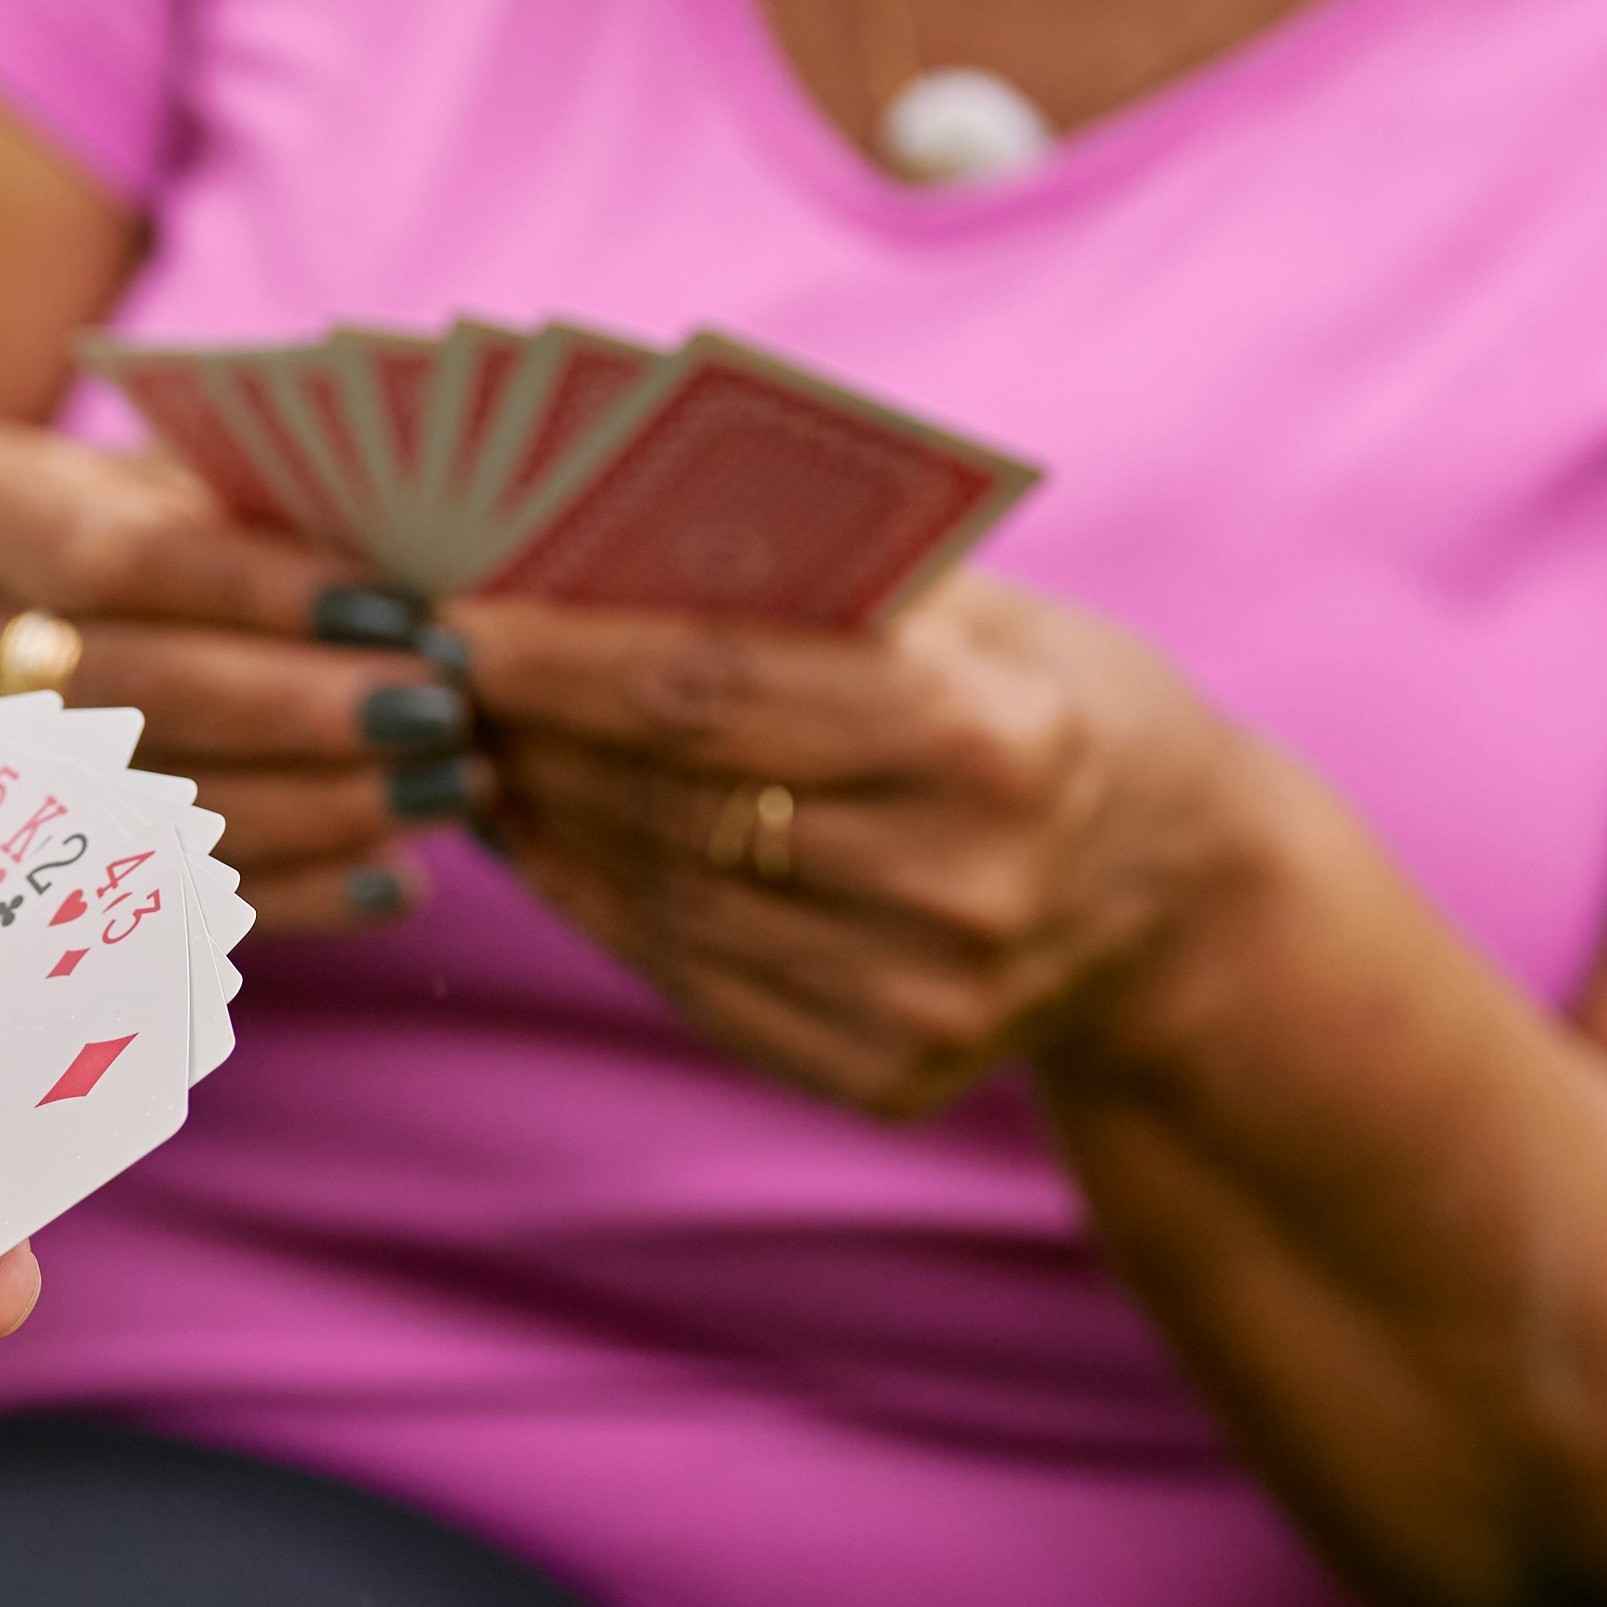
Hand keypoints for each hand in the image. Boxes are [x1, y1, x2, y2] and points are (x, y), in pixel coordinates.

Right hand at [0, 421, 488, 932]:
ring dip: (321, 806)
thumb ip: (249, 513)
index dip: (263, 591)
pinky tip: (397, 878)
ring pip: (154, 807)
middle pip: (135, 693)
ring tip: (448, 786)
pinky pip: (167, 902)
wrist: (12, 625)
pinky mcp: (18, 873)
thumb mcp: (159, 480)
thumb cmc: (129, 525)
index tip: (399, 611)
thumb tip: (414, 579)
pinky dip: (294, 896)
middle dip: (305, 709)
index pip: (117, 558)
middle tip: (440, 708)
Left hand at [460, 575, 1268, 1117]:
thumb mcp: (972, 608)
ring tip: (463, 746)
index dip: (561, 656)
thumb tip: (579, 531)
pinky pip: (694, 983)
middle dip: (527, 732)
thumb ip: (807, 576)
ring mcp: (928, 1001)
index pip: (713, 691)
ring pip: (661, 900)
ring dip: (538, 821)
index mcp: (986, 735)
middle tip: (421, 673)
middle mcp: (961, 882)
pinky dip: (597, 905)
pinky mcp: (889, 1075)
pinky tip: (537, 840)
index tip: (449, 616)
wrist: (1184, 898)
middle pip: (669, 799)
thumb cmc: (1047, 700)